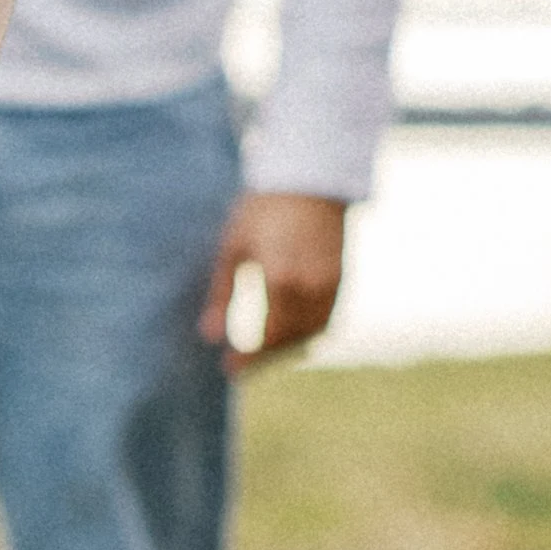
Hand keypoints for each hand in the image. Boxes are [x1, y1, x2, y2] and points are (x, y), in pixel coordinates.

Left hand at [200, 190, 346, 370]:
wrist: (311, 179)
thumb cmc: (264, 209)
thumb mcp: (234, 248)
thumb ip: (222, 295)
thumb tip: (209, 336)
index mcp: (281, 279)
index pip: (266, 335)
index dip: (248, 358)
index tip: (229, 370)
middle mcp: (311, 287)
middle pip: (288, 339)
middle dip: (264, 357)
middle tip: (240, 366)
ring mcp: (331, 285)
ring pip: (309, 334)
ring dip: (285, 348)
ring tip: (260, 354)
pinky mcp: (341, 281)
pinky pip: (324, 321)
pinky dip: (305, 334)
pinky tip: (285, 334)